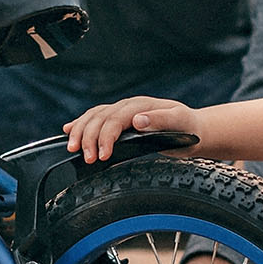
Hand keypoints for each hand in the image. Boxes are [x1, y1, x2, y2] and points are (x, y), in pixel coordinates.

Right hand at [64, 98, 196, 163]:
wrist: (193, 128)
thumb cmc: (188, 127)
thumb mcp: (180, 123)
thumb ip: (160, 120)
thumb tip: (138, 120)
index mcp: (141, 105)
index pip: (115, 119)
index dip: (106, 136)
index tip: (102, 155)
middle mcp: (128, 106)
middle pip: (99, 118)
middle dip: (88, 138)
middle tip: (86, 158)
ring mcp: (122, 111)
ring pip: (93, 116)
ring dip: (80, 132)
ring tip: (72, 148)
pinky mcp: (119, 120)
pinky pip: (95, 118)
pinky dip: (80, 124)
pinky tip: (69, 131)